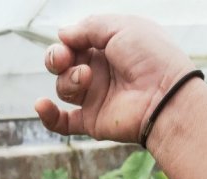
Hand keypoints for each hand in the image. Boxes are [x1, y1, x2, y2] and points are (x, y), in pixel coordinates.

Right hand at [36, 15, 194, 142]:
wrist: (164, 95)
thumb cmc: (150, 56)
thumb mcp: (120, 27)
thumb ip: (88, 28)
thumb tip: (62, 35)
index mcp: (107, 47)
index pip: (74, 42)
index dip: (66, 41)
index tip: (70, 41)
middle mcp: (99, 71)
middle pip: (63, 64)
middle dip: (56, 58)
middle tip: (64, 59)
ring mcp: (95, 97)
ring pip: (63, 87)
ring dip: (69, 80)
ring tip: (86, 79)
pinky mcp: (92, 121)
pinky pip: (62, 122)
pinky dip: (48, 116)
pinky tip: (41, 106)